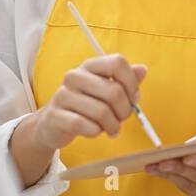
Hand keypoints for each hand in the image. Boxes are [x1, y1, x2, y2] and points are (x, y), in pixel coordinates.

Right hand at [32, 54, 147, 150]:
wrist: (52, 124)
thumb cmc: (85, 106)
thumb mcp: (104, 90)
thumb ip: (124, 80)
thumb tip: (142, 70)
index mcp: (89, 66)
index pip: (117, 63)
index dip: (131, 83)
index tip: (133, 98)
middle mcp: (75, 76)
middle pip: (114, 91)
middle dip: (125, 111)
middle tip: (122, 119)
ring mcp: (63, 95)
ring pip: (102, 112)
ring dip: (112, 125)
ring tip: (111, 129)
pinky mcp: (56, 115)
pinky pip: (86, 126)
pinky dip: (96, 132)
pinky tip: (95, 131)